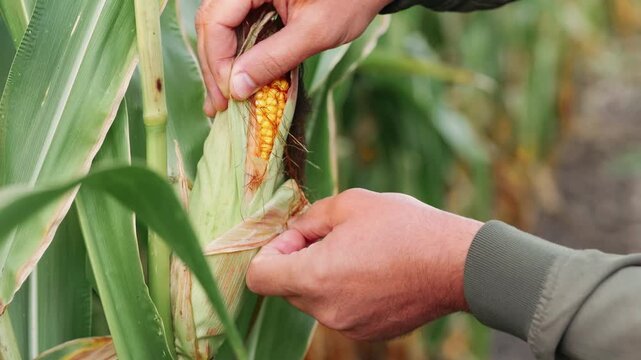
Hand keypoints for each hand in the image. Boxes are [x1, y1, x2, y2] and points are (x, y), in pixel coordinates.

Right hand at [196, 0, 390, 115]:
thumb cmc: (350, 0)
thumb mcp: (314, 32)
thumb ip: (274, 58)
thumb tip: (237, 88)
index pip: (216, 20)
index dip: (218, 60)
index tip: (230, 95)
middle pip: (212, 25)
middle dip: (214, 67)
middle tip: (219, 107)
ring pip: (220, 30)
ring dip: (221, 66)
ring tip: (222, 102)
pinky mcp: (257, 6)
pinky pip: (237, 31)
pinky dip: (236, 59)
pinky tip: (235, 83)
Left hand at [246, 188, 482, 340]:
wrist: (456, 264)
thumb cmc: (405, 227)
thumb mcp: (350, 203)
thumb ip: (309, 217)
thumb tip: (294, 231)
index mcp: (314, 277)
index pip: (259, 276)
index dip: (270, 252)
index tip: (296, 236)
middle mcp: (325, 310)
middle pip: (287, 287)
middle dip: (298, 260)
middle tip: (331, 236)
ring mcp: (348, 326)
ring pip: (315, 299)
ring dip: (324, 276)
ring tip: (359, 252)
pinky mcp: (369, 332)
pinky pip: (340, 310)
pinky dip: (346, 291)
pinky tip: (375, 271)